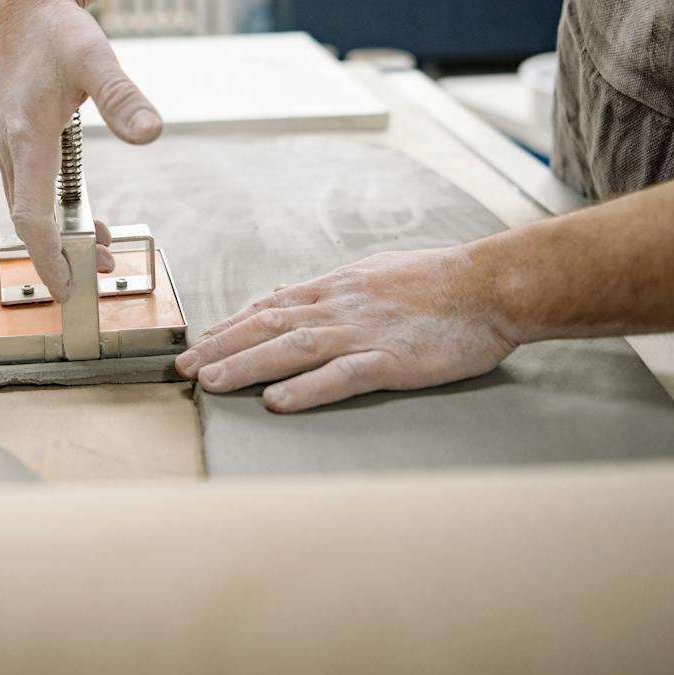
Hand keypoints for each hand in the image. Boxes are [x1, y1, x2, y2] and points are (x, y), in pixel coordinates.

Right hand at [0, 0, 162, 297]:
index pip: (31, 214)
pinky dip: (55, 212)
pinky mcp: (16, 142)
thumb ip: (123, 97)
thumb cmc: (59, 32)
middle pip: (28, 219)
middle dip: (58, 255)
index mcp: (25, 136)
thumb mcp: (97, 59)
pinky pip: (31, 190)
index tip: (66, 287)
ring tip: (99, 252)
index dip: (47, 256)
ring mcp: (8, 146)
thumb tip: (153, 133)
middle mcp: (9, 147)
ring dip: (59, 235)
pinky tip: (87, 219)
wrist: (25, 7)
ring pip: (28, 206)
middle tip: (97, 276)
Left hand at [174, 247, 517, 411]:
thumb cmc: (439, 280)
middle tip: (182, 369)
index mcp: (336, 288)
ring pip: (291, 349)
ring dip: (245, 365)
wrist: (491, 284)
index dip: (230, 326)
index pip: (270, 306)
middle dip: (220, 347)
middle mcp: (340, 307)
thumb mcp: (375, 272)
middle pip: (267, 326)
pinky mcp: (392, 359)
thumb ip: (332, 289)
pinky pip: (341, 376)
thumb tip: (289, 295)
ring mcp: (364, 333)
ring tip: (209, 383)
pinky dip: (306, 389)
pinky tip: (276, 402)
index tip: (198, 343)